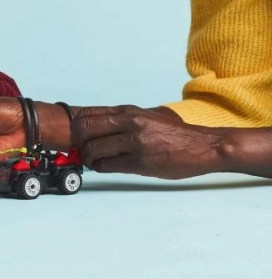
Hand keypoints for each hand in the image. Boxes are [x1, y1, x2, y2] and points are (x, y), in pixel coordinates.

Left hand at [71, 105, 225, 178]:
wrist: (202, 146)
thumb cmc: (172, 133)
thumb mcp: (144, 116)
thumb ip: (121, 119)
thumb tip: (93, 126)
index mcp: (128, 111)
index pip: (88, 113)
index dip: (76, 126)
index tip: (76, 135)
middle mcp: (129, 123)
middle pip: (85, 130)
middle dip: (77, 142)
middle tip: (79, 149)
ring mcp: (135, 143)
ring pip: (93, 149)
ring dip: (87, 158)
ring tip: (92, 161)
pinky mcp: (141, 163)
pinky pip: (108, 166)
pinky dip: (100, 167)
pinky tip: (104, 167)